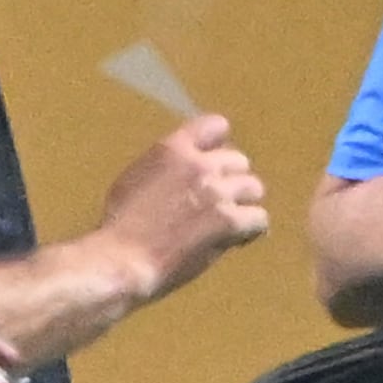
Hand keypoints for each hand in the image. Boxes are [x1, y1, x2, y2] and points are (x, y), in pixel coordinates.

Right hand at [98, 114, 268, 299]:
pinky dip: (253, 230)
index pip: (215, 125)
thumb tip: (184, 170)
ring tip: (231, 221)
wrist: (123, 257)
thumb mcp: (137, 177)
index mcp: (173, 149)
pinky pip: (260, 219)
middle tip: (221, 202)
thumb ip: (167, 167)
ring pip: (253, 188)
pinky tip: (239, 240)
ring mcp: (217, 193)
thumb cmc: (121, 225)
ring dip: (244, 204)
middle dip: (231, 180)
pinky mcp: (229, 222)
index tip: (217, 162)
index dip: (221, 144)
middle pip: (238, 161)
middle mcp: (199, 165)